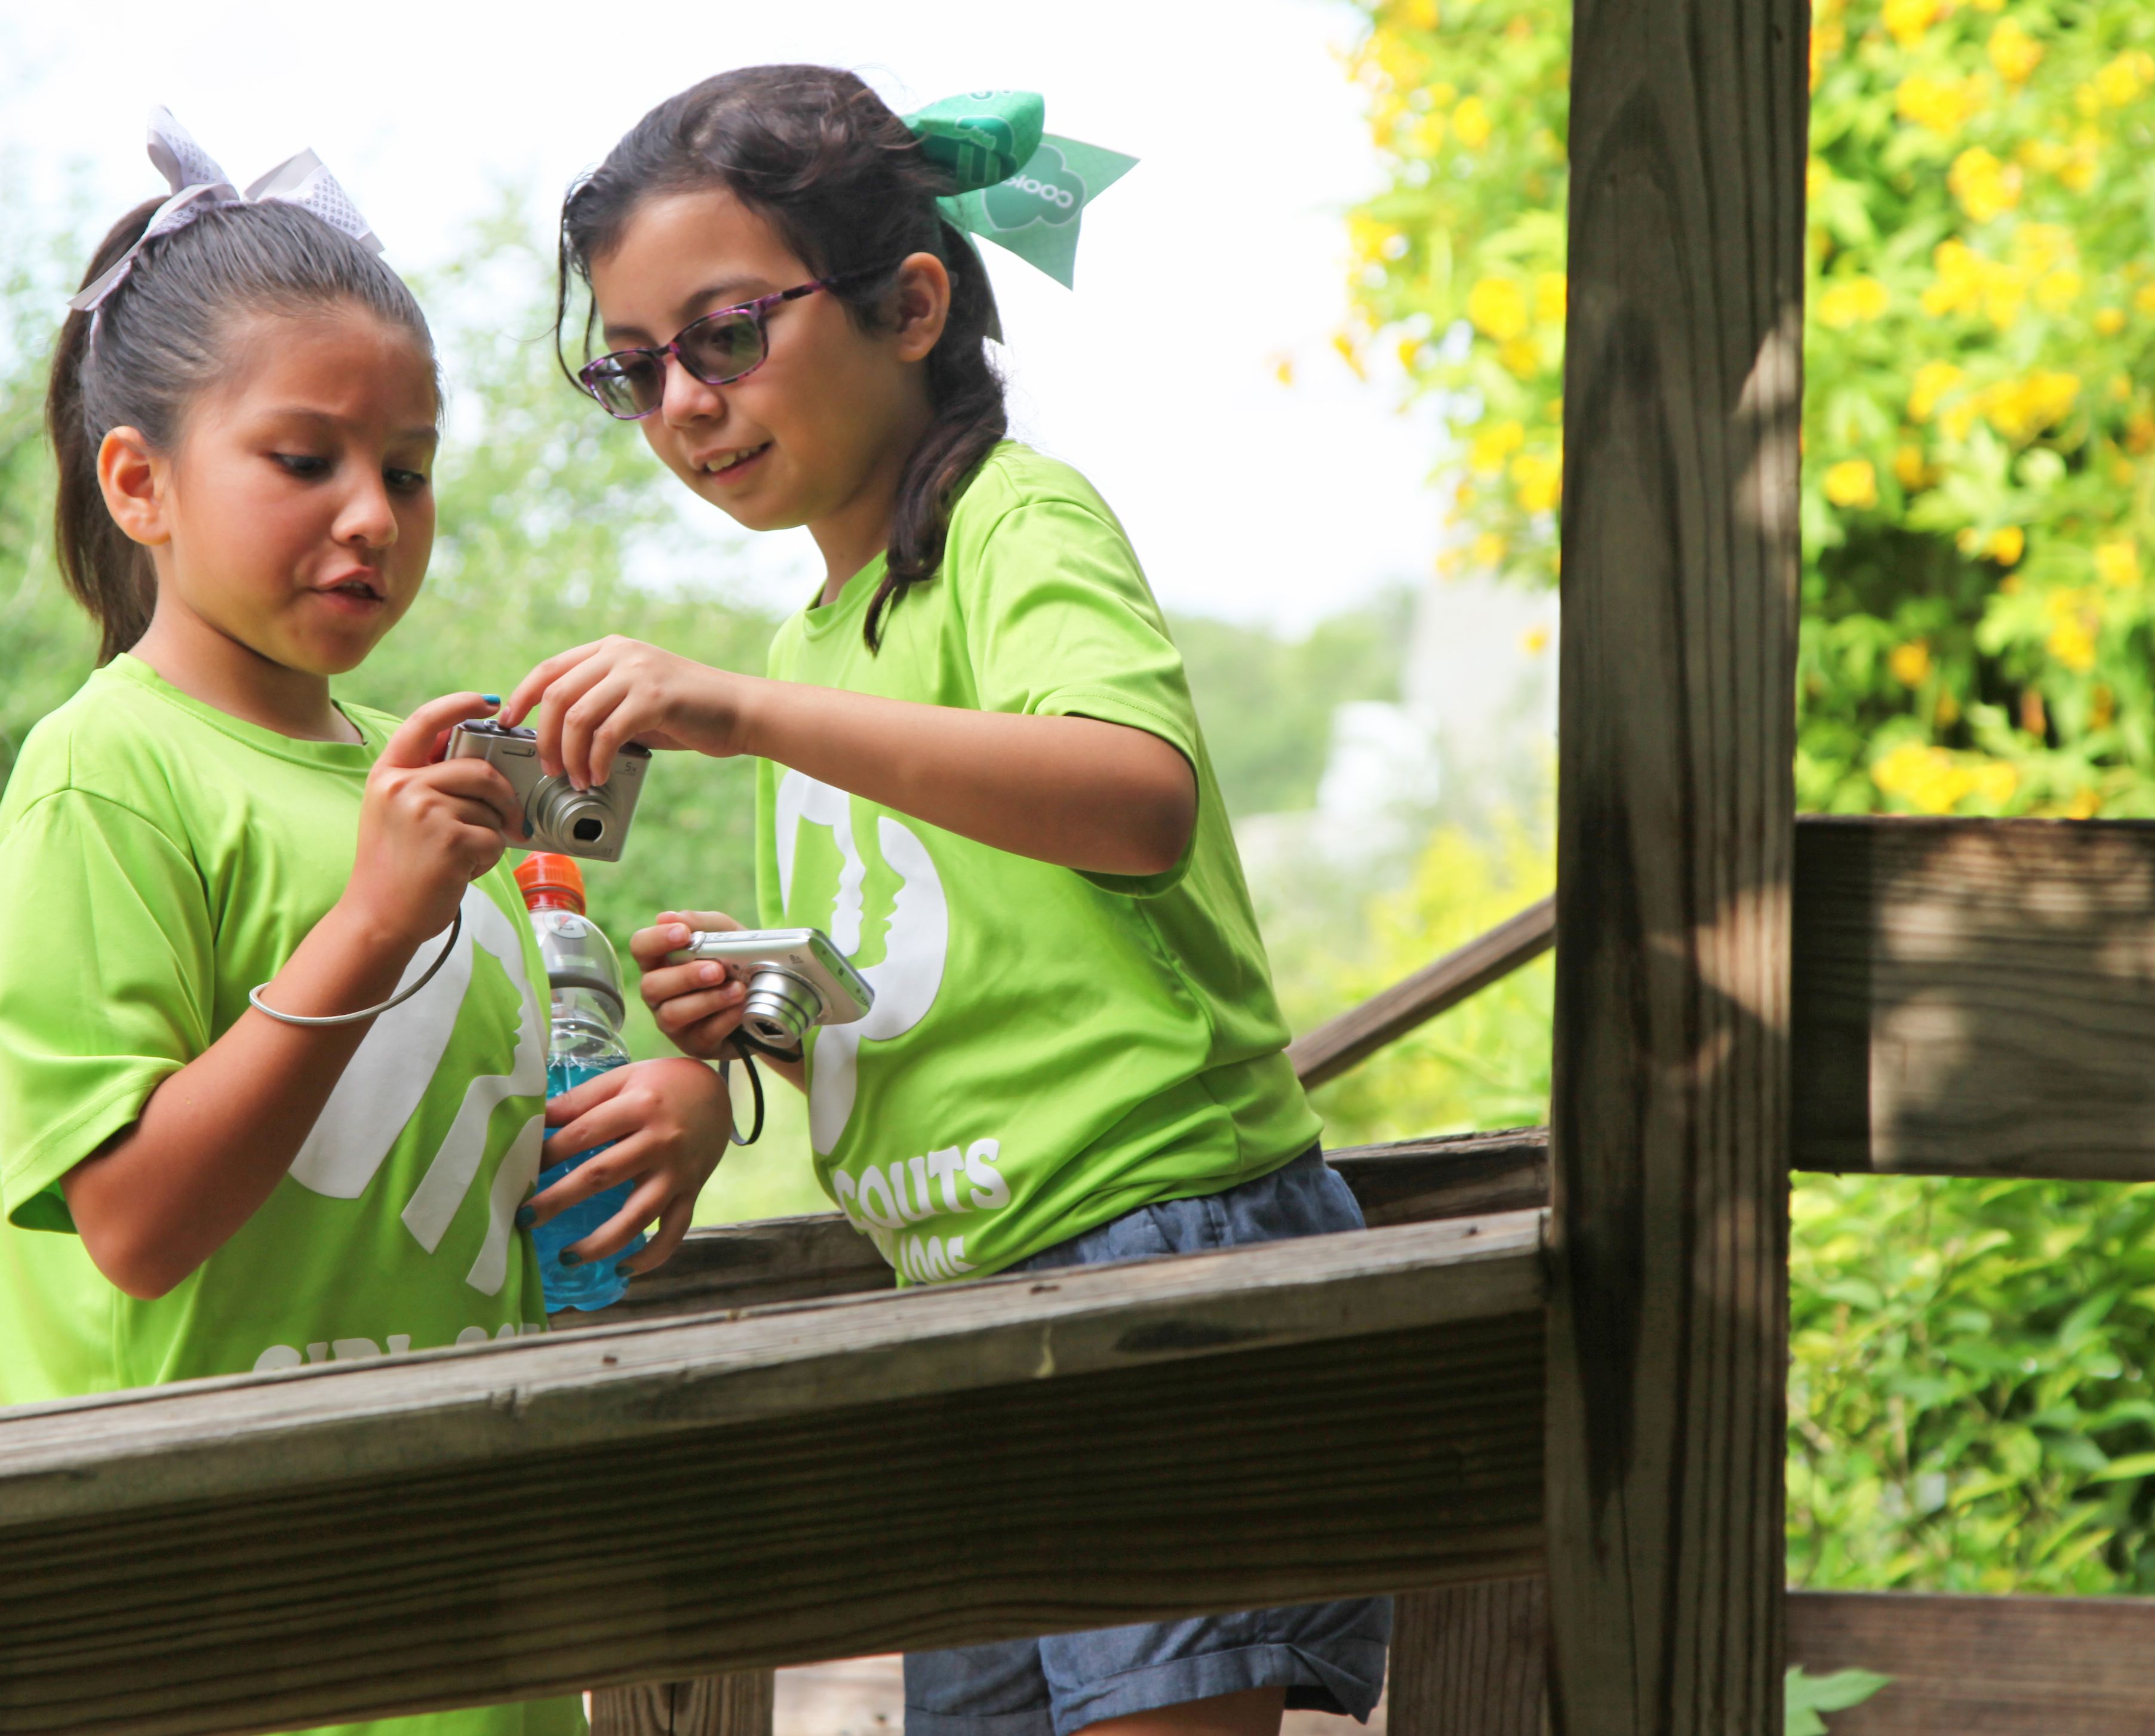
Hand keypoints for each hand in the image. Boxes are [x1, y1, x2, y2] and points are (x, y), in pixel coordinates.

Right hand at [339, 692, 522, 951]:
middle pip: (478, 769)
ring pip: (491, 806)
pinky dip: (490, 856)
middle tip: (508, 817)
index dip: (460, 704)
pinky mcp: (450, 840)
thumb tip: (477, 755)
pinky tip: (465, 868)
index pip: (424, 721)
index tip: (489, 702)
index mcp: (388, 774)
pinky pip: (494, 838)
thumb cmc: (396, 867)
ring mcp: (425, 812)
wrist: (380, 916)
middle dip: (502, 795)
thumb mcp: (396, 811)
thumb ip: (426, 780)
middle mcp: (402, 787)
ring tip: (465, 852)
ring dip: (492, 832)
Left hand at [501, 636, 752, 788]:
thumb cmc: (688, 713)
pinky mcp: (655, 697)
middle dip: (544, 738)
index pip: (548, 669)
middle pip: (556, 695)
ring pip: (577, 716)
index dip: (521, 698)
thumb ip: (602, 703)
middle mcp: (620, 654)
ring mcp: (638, 672)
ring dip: (569, 756)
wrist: (740, 710)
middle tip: (549, 768)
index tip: (509, 725)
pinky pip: (607, 734)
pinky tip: (598, 776)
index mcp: (610, 649)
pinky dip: (595, 761)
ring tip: (576, 778)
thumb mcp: (637, 697)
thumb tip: (558, 734)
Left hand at [524, 1058, 730, 1274]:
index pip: (584, 1133)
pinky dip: (652, 1256)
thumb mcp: (624, 1079)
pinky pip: (673, 1231)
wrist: (719, 1094)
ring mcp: (678, 1172)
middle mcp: (661, 1141)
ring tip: (566, 1258)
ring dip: (601, 1241)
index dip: (548, 1153)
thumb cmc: (662, 1084)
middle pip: (603, 1175)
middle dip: (559, 1200)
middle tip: (524, 1219)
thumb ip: (581, 1099)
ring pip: (639, 1215)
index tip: (518, 1170)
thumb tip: (535, 1118)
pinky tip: (622, 1270)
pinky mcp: (691, 1193)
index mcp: (639, 1107)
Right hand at [630, 911, 749, 1059]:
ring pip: (672, 1014)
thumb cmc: (736, 962)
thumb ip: (702, 924)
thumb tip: (666, 916)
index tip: (684, 933)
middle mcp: (659, 993)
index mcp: (661, 961)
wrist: (769, 997)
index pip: (641, 947)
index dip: (656, 939)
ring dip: (707, 1000)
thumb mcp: (727, 935)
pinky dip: (724, 1020)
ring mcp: (674, 1022)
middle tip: (717, 969)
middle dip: (686, 976)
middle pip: (651, 986)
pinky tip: (741, 1008)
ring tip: (737, 989)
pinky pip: (701, 1035)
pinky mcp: (695, 1044)